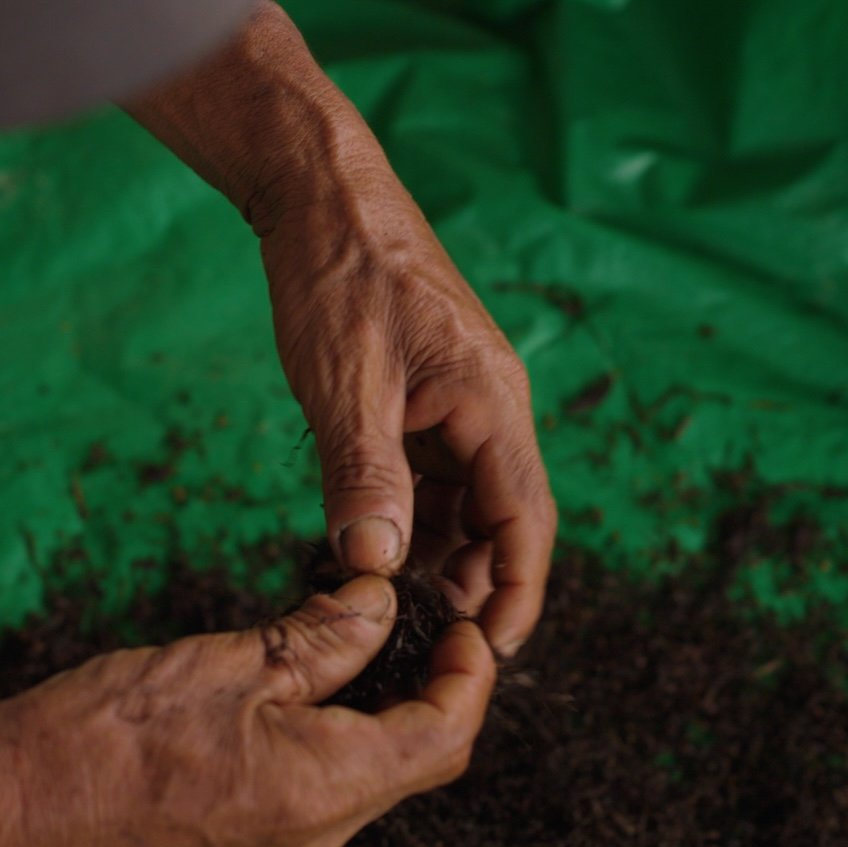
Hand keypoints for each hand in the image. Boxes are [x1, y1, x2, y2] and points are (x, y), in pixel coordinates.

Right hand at [0, 576, 492, 846]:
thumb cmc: (95, 733)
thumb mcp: (224, 659)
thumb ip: (322, 637)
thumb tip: (383, 606)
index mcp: (318, 792)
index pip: (443, 738)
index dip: (469, 676)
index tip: (463, 626)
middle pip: (408, 766)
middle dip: (423, 692)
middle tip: (410, 624)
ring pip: (358, 788)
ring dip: (367, 721)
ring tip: (340, 649)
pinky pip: (309, 809)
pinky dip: (320, 751)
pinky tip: (283, 702)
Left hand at [261, 181, 556, 657]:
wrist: (322, 195)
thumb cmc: (338, 274)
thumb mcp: (344, 384)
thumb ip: (363, 475)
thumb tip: (375, 563)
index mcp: (491, 402)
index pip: (525, 520)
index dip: (516, 592)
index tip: (492, 650)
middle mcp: (492, 407)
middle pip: (504, 519)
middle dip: (475, 584)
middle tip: (426, 641)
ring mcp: (463, 403)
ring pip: (469, 502)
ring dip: (442, 554)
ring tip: (396, 605)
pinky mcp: (431, 398)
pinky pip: (438, 475)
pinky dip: (415, 517)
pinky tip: (376, 546)